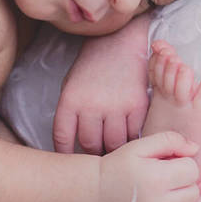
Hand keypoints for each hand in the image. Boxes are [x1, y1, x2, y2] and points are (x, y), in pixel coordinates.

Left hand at [54, 20, 150, 153]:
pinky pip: (133, 135)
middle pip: (90, 145)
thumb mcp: (72, 84)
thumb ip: (70, 112)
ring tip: (113, 148)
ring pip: (113, 144)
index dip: (65, 153)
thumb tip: (71, 144)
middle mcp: (92, 105)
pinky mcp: (138, 106)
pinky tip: (130, 138)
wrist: (121, 42)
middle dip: (93, 153)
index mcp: (71, 99)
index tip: (70, 160)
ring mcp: (116, 107)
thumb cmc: (93, 65)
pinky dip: (131, 140)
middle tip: (97, 155)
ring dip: (113, 149)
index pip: (63, 137)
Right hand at [97, 131, 200, 201]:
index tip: (170, 161)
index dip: (184, 162)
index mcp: (156, 178)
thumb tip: (196, 149)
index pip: (192, 170)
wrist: (95, 191)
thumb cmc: (118, 165)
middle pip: (194, 190)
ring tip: (183, 188)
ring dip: (192, 197)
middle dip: (187, 179)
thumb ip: (171, 140)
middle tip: (171, 174)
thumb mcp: (140, 145)